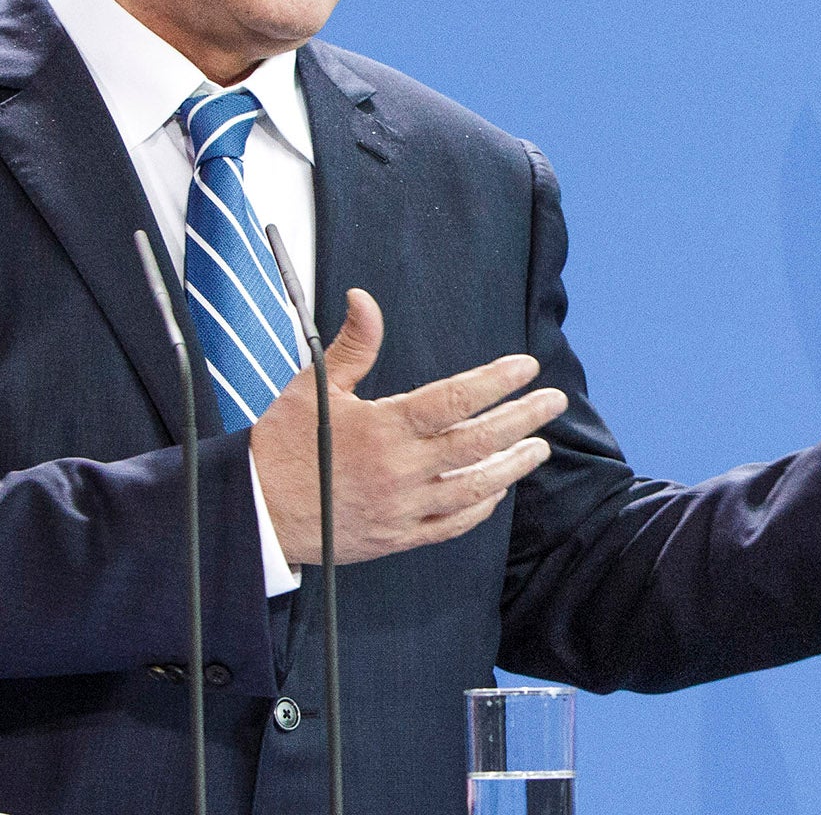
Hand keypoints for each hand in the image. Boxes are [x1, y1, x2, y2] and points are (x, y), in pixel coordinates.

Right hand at [249, 288, 568, 564]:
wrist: (252, 512)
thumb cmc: (282, 446)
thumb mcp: (314, 386)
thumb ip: (353, 344)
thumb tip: (364, 297)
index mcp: (384, 428)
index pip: (456, 400)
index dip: (496, 381)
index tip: (526, 367)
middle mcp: (400, 469)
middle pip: (479, 443)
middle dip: (523, 419)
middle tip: (553, 401)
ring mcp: (402, 507)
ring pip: (475, 487)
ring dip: (513, 465)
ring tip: (539, 446)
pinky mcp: (398, 536)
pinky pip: (452, 523)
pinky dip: (481, 505)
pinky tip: (497, 488)